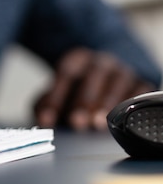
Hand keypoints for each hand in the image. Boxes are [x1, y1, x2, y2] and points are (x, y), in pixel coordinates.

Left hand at [34, 47, 155, 130]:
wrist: (111, 76)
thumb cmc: (81, 88)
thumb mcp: (61, 90)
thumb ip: (47, 103)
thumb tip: (42, 119)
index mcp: (78, 58)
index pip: (66, 73)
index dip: (56, 97)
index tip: (47, 119)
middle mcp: (102, 61)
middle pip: (93, 76)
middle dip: (83, 100)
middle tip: (76, 122)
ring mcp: (123, 71)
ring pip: (117, 83)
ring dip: (107, 104)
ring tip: (97, 125)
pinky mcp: (141, 83)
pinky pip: (139, 92)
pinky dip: (130, 104)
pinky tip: (122, 120)